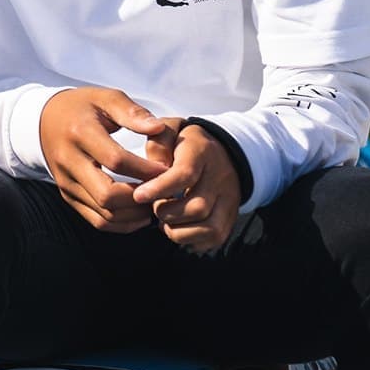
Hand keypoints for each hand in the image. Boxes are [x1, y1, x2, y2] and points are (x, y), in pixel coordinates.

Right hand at [37, 87, 175, 233]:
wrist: (43, 120)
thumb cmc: (82, 107)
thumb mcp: (105, 98)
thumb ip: (132, 112)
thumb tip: (158, 128)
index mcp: (79, 133)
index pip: (116, 160)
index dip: (145, 169)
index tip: (167, 169)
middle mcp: (68, 161)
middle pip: (107, 195)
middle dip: (141, 198)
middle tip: (163, 191)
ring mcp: (66, 182)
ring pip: (104, 214)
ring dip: (135, 214)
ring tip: (155, 202)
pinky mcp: (68, 196)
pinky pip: (98, 221)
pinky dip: (123, 224)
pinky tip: (140, 212)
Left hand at [133, 125, 240, 252]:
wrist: (220, 151)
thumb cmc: (185, 143)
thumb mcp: (169, 130)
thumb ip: (158, 142)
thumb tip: (153, 166)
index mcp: (202, 152)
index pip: (184, 174)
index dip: (159, 188)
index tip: (139, 195)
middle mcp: (220, 178)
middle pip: (197, 207)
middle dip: (167, 213)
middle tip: (154, 206)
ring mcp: (229, 200)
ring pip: (209, 228)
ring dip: (179, 231)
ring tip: (164, 220)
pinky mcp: (230, 217)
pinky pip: (214, 239)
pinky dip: (191, 240)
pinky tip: (178, 227)